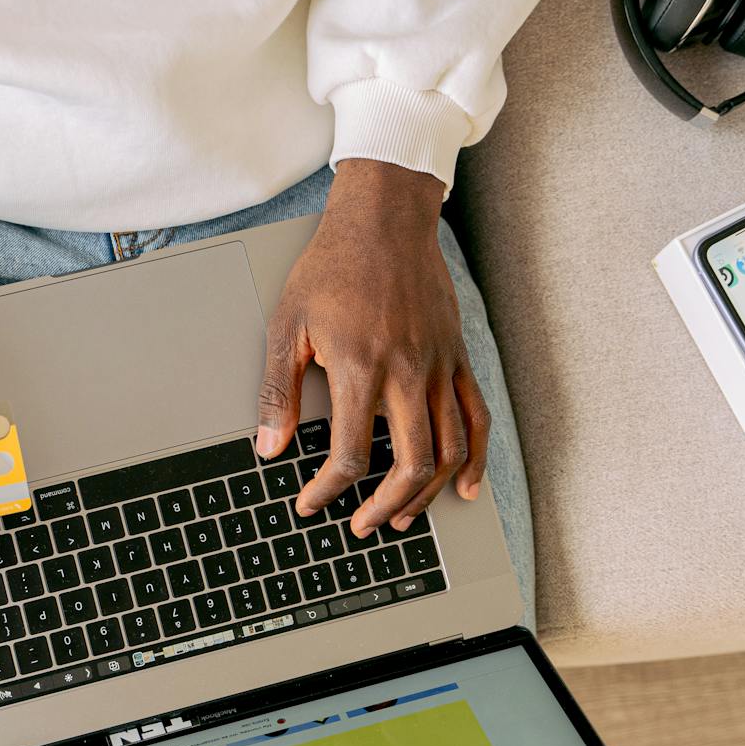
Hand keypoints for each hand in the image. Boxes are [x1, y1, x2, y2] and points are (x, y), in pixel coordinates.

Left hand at [257, 159, 488, 537]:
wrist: (385, 219)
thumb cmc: (332, 266)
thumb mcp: (288, 323)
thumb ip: (278, 389)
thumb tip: (267, 446)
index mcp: (361, 365)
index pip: (351, 454)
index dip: (328, 491)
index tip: (310, 502)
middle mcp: (407, 372)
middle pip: (410, 464)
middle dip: (383, 508)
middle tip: (360, 526)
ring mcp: (440, 366)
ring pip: (449, 450)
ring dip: (427, 494)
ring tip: (402, 517)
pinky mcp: (458, 358)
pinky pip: (477, 418)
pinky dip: (475, 459)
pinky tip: (464, 488)